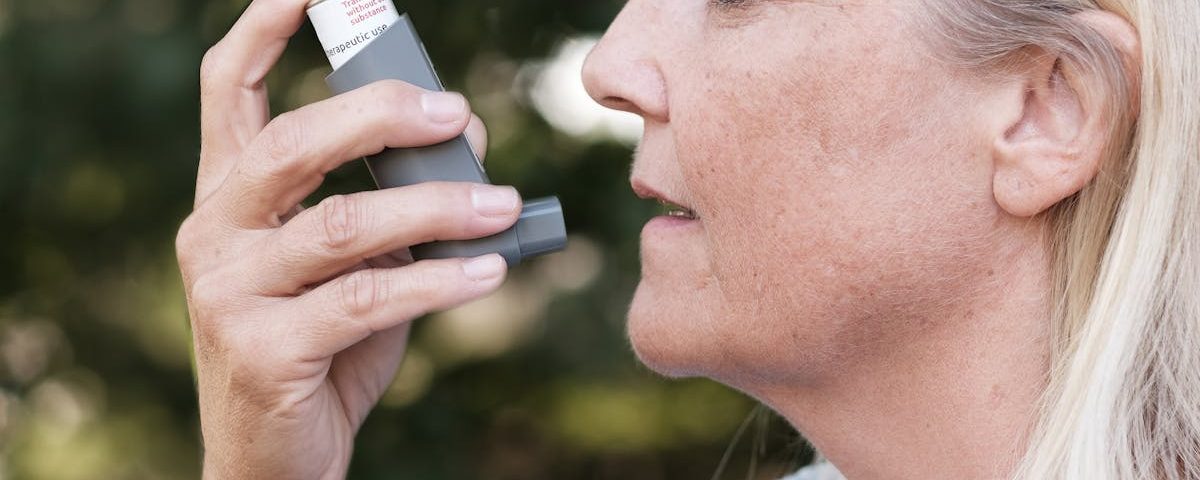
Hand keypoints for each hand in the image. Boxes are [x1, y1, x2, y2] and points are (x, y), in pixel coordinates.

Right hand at [176, 1, 514, 477]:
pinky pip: (364, 300)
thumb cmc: (324, 349)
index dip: (263, 30)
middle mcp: (213, 232)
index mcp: (230, 197)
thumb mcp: (359, 264)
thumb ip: (396, 201)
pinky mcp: (260, 349)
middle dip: (380, 115)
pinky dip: (435, 280)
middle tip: (455, 112)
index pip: (231, 93)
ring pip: (340, 225)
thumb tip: (466, 130)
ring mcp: (227, 291)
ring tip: (503, 204)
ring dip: (435, 208)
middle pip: (293, 145)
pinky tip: (488, 272)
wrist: (280, 459)